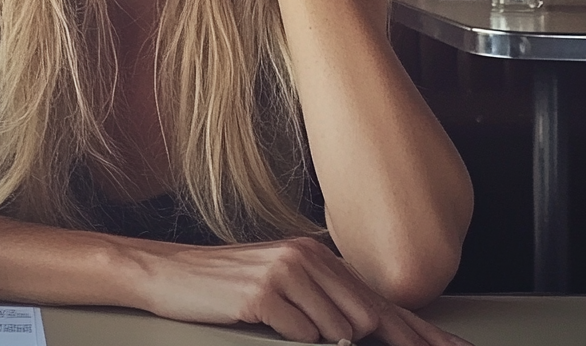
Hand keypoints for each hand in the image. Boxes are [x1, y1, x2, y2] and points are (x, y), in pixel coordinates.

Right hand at [129, 236, 471, 345]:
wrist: (169, 272)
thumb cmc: (223, 284)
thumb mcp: (278, 282)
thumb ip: (321, 300)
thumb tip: (363, 330)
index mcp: (313, 253)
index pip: (376, 298)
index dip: (420, 332)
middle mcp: (306, 256)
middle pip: (370, 316)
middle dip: (395, 343)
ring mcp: (286, 272)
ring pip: (339, 332)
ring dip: (322, 338)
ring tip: (282, 317)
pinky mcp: (265, 293)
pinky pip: (304, 335)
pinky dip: (294, 338)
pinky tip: (266, 320)